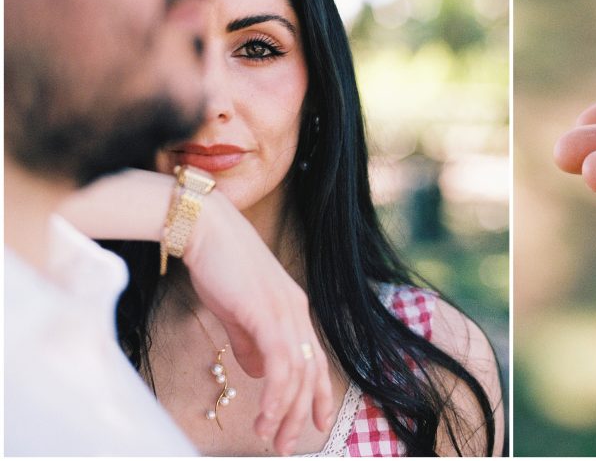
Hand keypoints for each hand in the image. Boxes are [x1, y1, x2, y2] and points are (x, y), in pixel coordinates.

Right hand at [183, 189, 334, 453]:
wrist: (205, 229)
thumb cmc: (218, 266)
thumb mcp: (237, 311)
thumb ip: (250, 341)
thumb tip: (257, 372)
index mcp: (294, 309)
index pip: (314, 360)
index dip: (317, 394)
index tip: (314, 424)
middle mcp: (297, 311)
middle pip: (310, 373)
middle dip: (300, 415)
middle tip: (285, 446)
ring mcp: (285, 312)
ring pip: (297, 374)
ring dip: (286, 412)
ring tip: (273, 439)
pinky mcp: (268, 313)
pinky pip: (280, 363)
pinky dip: (276, 394)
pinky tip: (267, 415)